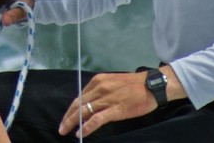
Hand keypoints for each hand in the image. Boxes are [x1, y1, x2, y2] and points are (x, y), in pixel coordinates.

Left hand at [58, 67, 181, 137]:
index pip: (80, 96)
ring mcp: (106, 99)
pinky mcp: (115, 110)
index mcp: (98, 81)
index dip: (71, 108)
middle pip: (78, 104)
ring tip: (65, 131)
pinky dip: (86, 127)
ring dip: (72, 122)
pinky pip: (96, 119)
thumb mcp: (112, 82)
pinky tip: (80, 133)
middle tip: (61, 127)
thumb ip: (101, 91)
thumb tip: (90, 102)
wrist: (152, 86)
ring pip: (84, 111)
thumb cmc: (134, 85)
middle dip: (68, 116)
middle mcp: (99, 88)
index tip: (66, 116)